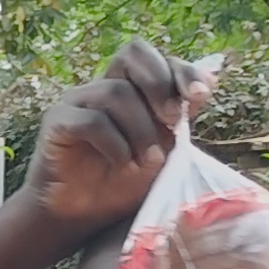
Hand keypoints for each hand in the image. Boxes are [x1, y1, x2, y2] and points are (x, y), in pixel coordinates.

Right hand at [19, 40, 205, 240]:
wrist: (85, 214)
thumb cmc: (124, 181)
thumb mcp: (165, 146)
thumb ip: (182, 114)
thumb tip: (211, 78)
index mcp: (130, 89)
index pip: (155, 58)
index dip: (180, 69)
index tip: (200, 97)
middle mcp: (103, 87)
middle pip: (132, 54)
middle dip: (160, 85)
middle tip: (172, 121)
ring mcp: (77, 101)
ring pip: (116, 92)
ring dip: (140, 129)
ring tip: (145, 160)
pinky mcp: (57, 121)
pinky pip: (91, 121)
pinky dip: (114, 145)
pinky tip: (121, 164)